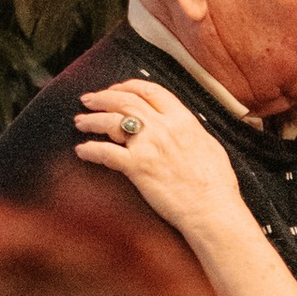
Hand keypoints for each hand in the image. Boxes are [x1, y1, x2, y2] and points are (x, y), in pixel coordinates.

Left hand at [73, 80, 256, 251]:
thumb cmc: (216, 184)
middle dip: (103, 97)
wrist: (212, 209)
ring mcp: (148, 146)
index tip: (116, 89)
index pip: (150, 91)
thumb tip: (182, 126)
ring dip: (92, 120)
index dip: (128, 86)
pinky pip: (105, 153)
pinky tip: (82, 151)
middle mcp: (163, 127)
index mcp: (183, 119)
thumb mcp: (209, 145)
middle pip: (125, 100)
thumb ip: (190, 131)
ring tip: (80, 121)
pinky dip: (90, 150)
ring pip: (111, 121)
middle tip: (89, 100)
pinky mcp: (137, 167)